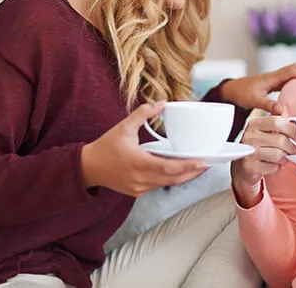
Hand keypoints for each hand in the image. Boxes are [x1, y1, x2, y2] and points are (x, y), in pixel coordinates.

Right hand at [81, 102, 206, 196]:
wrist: (88, 167)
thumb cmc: (105, 147)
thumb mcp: (123, 127)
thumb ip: (143, 114)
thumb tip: (161, 103)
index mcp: (138, 162)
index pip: (168, 168)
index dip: (187, 166)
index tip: (202, 162)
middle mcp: (140, 178)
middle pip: (173, 179)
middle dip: (192, 172)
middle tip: (207, 164)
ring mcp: (139, 187)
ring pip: (167, 184)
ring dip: (183, 177)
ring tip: (197, 167)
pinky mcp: (137, 191)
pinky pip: (158, 186)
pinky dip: (169, 179)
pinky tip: (178, 171)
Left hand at [221, 63, 295, 113]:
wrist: (232, 90)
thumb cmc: (242, 93)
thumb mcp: (254, 101)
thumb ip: (267, 105)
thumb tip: (281, 110)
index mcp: (272, 77)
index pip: (292, 72)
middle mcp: (275, 75)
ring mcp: (275, 78)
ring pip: (294, 70)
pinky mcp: (274, 82)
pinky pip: (291, 76)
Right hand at [230, 116, 295, 206]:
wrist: (243, 166)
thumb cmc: (259, 147)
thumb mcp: (266, 131)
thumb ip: (279, 123)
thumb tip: (293, 119)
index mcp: (255, 124)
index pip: (276, 122)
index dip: (291, 129)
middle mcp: (249, 137)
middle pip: (281, 140)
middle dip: (291, 147)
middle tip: (291, 150)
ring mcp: (249, 152)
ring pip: (279, 155)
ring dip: (285, 158)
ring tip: (282, 157)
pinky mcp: (250, 167)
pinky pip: (274, 167)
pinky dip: (277, 167)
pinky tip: (272, 165)